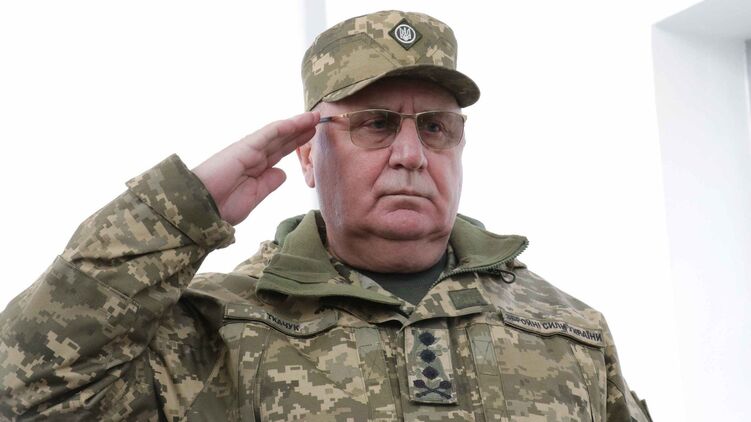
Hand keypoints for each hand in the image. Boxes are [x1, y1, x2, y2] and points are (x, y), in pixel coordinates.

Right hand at [193, 111, 318, 224]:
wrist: (202, 208)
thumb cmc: (222, 206)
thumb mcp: (254, 196)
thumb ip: (269, 184)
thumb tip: (282, 172)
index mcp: (256, 169)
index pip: (280, 153)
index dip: (296, 145)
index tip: (312, 139)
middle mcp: (254, 156)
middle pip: (282, 141)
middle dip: (300, 132)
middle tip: (318, 122)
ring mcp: (250, 149)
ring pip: (278, 134)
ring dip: (297, 125)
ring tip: (314, 117)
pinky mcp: (246, 146)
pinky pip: (269, 133)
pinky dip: (285, 126)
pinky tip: (299, 121)